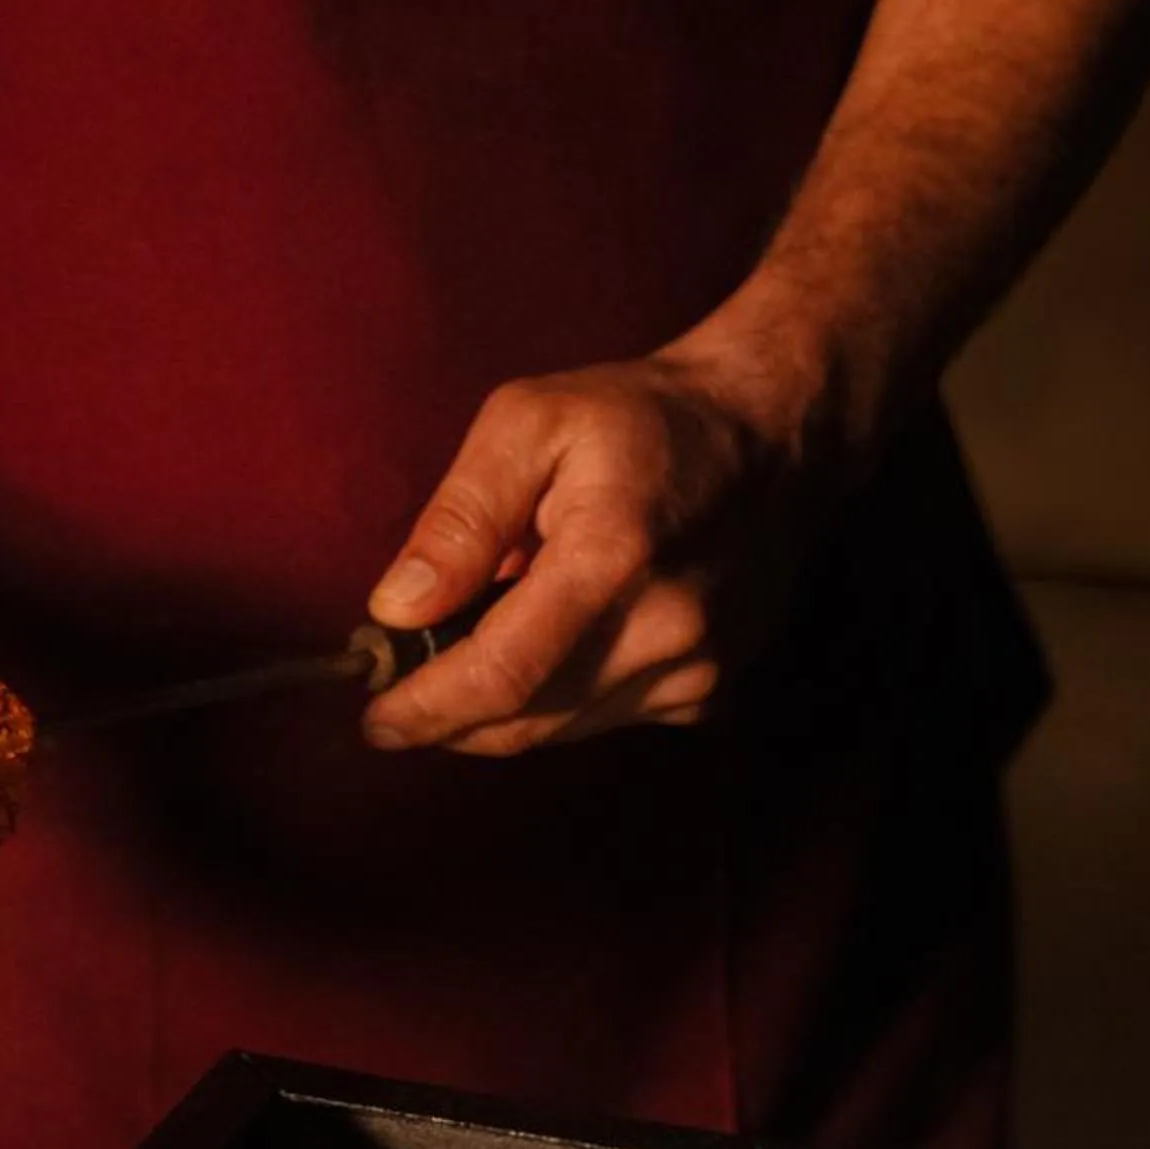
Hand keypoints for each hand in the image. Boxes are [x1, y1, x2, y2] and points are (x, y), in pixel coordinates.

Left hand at [359, 345, 839, 757]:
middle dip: (449, 716)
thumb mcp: (529, 423)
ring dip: (500, 708)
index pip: (502, 675)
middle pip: (525, 720)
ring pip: (560, 730)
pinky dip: (557, 700)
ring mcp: (699, 670)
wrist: (772, 432)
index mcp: (613, 559)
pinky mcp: (710, 692)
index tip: (376, 721)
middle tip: (399, 690)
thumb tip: (396, 611)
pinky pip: (603, 721)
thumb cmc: (640, 418)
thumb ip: (459, 519)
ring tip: (473, 649)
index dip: (428, 711)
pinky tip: (552, 642)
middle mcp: (667, 631)